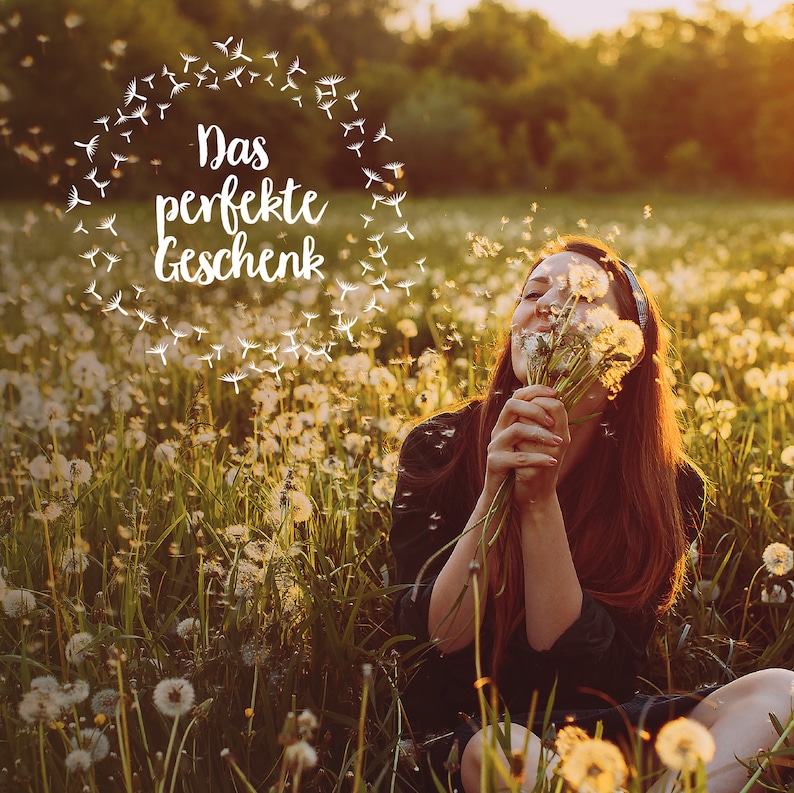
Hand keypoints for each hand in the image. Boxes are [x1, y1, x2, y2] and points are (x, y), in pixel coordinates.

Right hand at [485, 385, 569, 503]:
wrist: (512, 495)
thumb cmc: (525, 467)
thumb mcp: (531, 442)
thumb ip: (537, 423)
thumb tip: (557, 402)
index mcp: (507, 422)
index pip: (518, 396)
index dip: (535, 390)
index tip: (555, 393)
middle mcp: (498, 430)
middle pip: (512, 405)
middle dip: (536, 409)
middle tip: (553, 422)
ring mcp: (495, 446)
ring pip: (516, 430)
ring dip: (540, 434)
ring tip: (558, 442)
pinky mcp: (496, 463)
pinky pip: (519, 458)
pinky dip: (539, 458)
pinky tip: (552, 461)